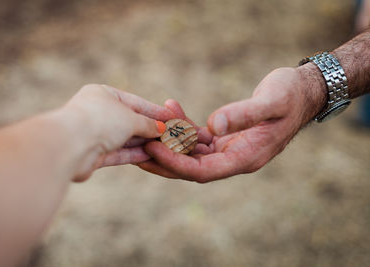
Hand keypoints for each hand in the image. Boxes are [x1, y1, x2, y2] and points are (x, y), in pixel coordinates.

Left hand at [63, 84, 173, 180]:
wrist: (69, 145)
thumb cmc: (100, 121)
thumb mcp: (131, 118)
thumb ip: (147, 124)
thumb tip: (161, 129)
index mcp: (103, 94)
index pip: (135, 102)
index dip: (155, 110)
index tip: (172, 118)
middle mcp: (97, 112)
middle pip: (129, 121)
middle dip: (150, 129)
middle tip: (171, 135)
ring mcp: (94, 134)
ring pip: (124, 139)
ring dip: (143, 143)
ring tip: (165, 146)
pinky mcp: (93, 154)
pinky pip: (118, 153)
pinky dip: (133, 154)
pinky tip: (150, 155)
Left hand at [139, 66, 325, 181]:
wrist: (302, 92)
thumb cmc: (291, 96)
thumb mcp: (272, 101)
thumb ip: (244, 114)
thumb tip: (214, 125)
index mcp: (246, 158)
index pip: (203, 171)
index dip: (176, 163)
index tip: (153, 149)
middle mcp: (235, 158)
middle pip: (191, 167)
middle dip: (163, 159)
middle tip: (136, 147)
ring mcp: (229, 149)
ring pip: (191, 152)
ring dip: (170, 140)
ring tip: (147, 125)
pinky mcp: (225, 136)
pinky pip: (198, 136)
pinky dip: (183, 125)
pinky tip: (171, 108)